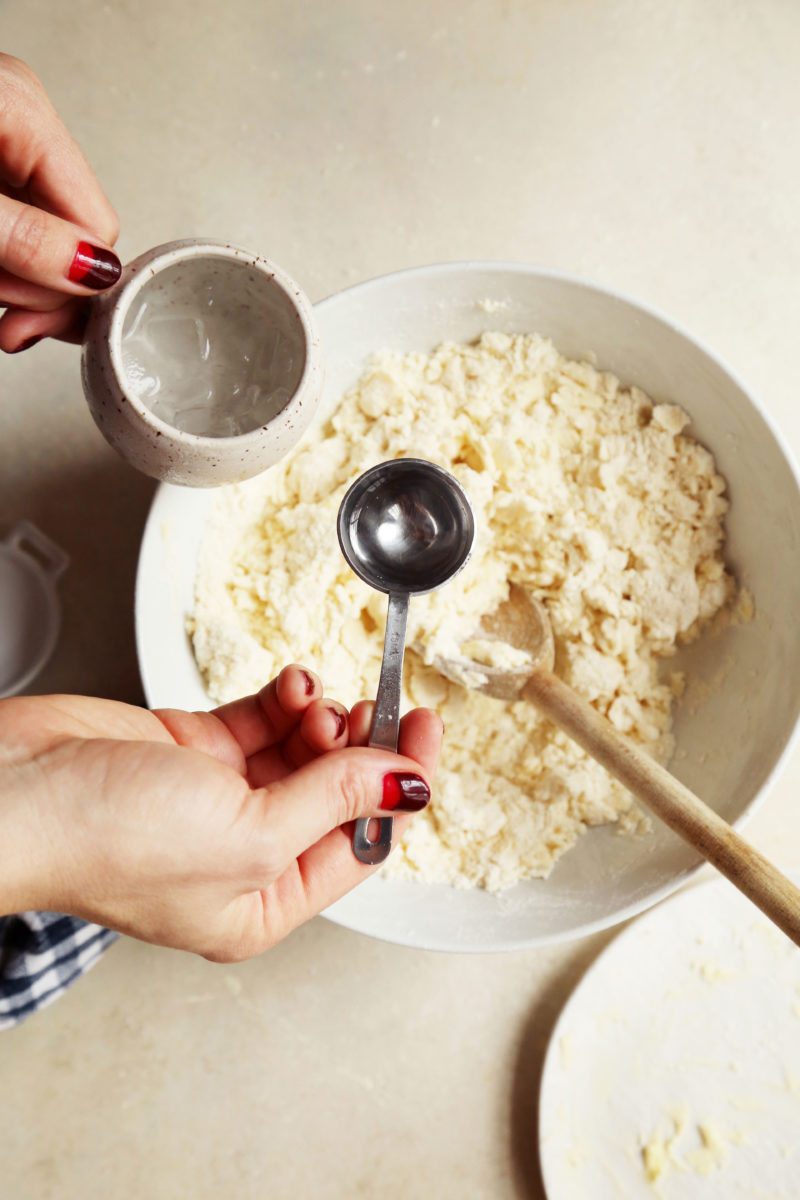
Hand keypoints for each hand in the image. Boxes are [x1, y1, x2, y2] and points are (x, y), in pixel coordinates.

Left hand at [0, 53, 119, 352]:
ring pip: (42, 246)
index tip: (24, 325)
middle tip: (1, 319)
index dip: (70, 288)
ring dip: (12, 285)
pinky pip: (15, 236)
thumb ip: (23, 238)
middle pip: (74, 239)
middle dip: (37, 291)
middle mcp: (19, 127)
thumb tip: (94, 272)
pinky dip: (0, 267)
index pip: (98, 226)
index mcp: (25, 114)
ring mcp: (1, 148)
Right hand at [0, 666, 441, 959]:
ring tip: (315, 700)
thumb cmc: (108, 841)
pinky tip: (291, 684)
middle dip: (360, 748)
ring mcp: (217, 800)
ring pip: (301, 751)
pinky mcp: (192, 751)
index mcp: (260, 904)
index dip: (400, 789)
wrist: (16, 791)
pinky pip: (260, 720)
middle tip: (378, 706)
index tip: (426, 734)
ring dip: (320, 718)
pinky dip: (283, 699)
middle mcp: (243, 856)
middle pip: (334, 793)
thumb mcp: (249, 833)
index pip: (358, 844)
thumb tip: (405, 785)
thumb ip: (333, 800)